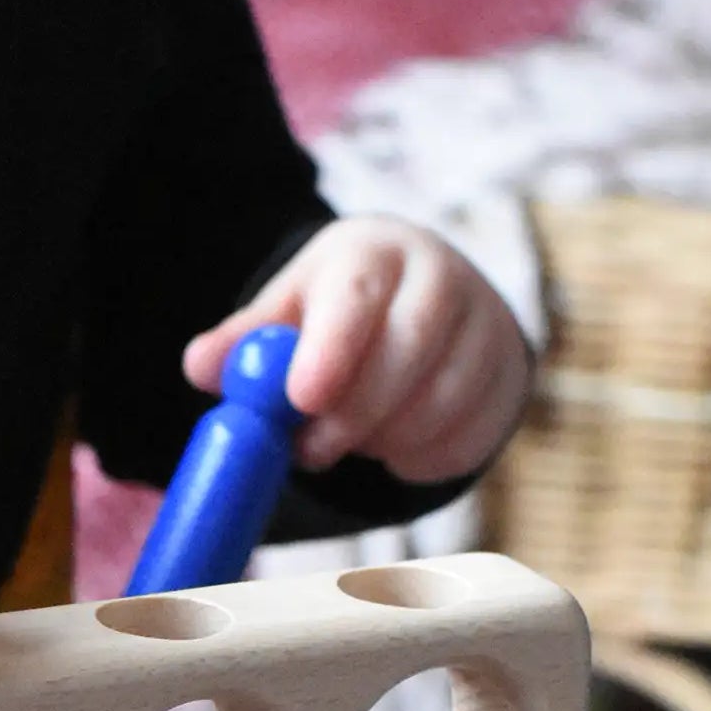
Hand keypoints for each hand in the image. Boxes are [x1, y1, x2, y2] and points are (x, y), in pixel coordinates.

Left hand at [183, 218, 531, 483]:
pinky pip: (468, 437)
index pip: (358, 293)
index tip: (300, 400)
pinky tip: (389, 447)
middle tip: (309, 451)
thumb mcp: (288, 313)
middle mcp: (441, 276)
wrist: (422, 305)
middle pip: (409, 347)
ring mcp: (487, 324)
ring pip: (443, 400)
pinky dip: (420, 459)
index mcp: (374, 251)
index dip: (330, 350)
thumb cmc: (338, 313)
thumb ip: (243, 342)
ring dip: (385, 438)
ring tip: (347, 439)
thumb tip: (201, 366)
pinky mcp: (510, 377)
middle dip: (354, 412)